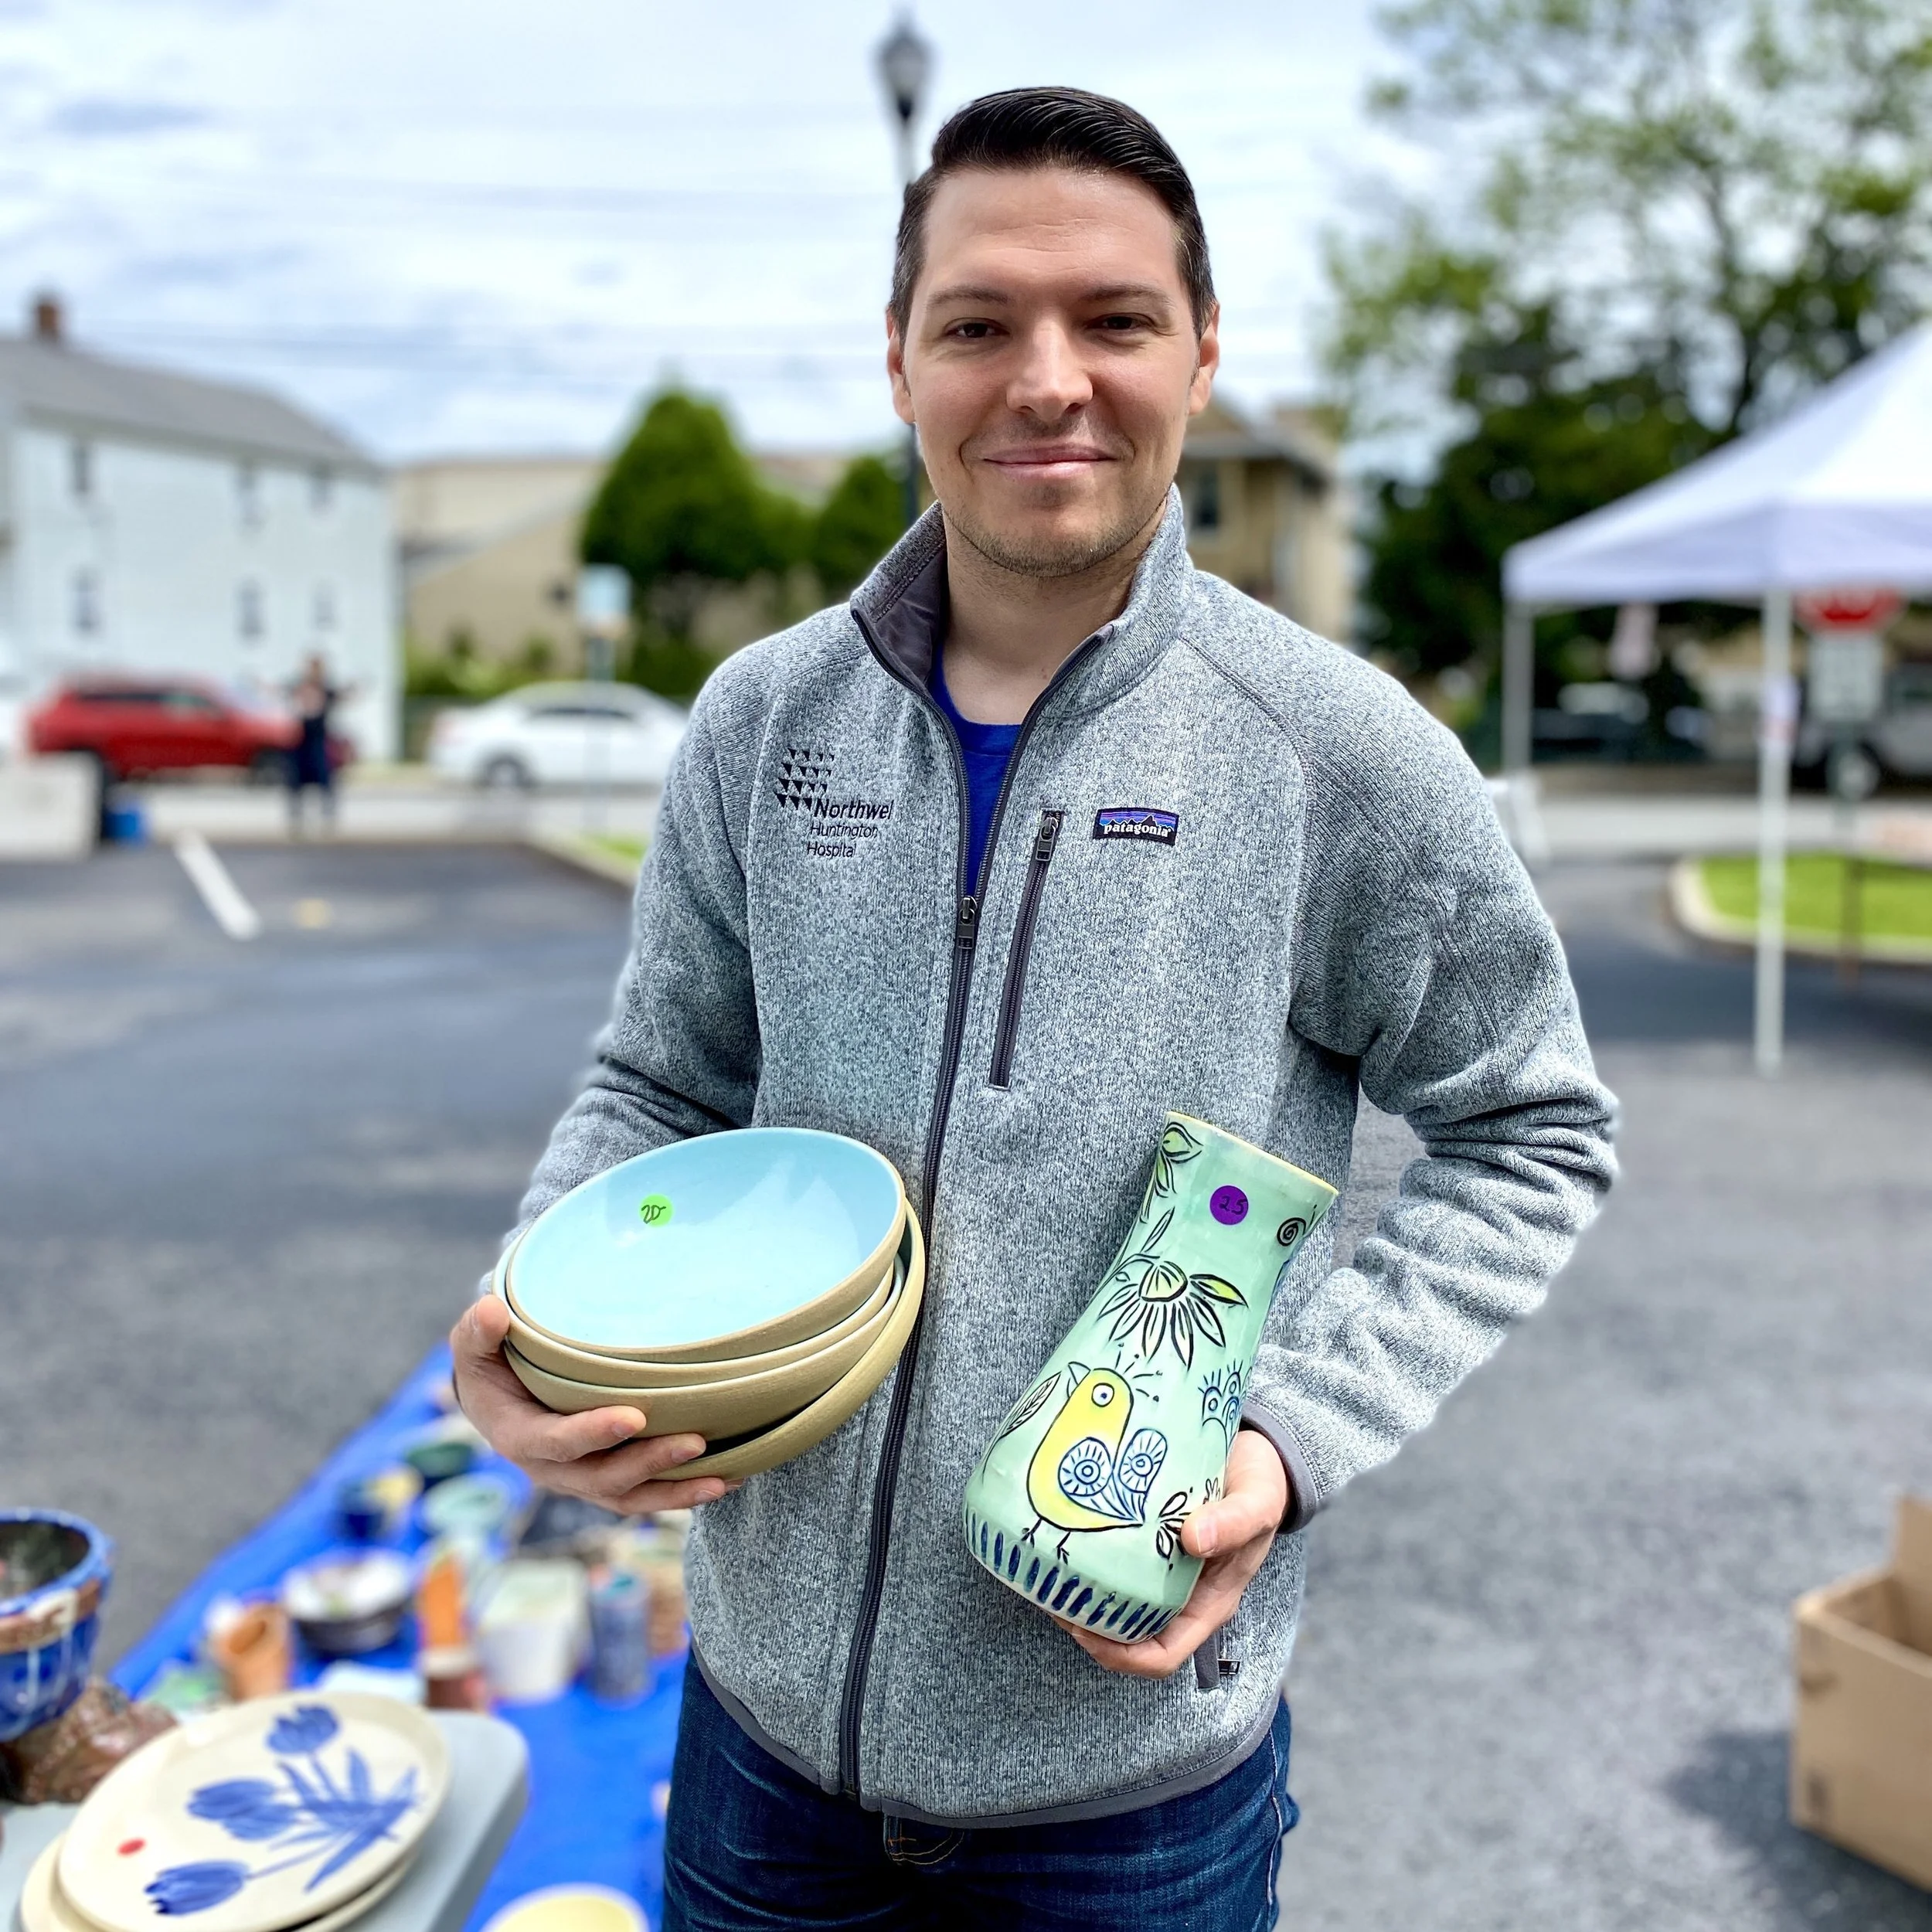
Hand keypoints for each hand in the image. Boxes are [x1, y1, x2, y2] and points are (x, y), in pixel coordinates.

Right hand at [450, 1294, 740, 1514]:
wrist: (495, 1398)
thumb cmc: (488, 1363)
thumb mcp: (473, 1344)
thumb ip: (479, 1331)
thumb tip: (491, 1312)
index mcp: (519, 1437)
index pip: (556, 1443)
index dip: (592, 1434)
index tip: (633, 1417)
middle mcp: (552, 1469)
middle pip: (602, 1479)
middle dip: (648, 1464)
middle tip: (694, 1442)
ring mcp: (581, 1479)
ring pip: (630, 1497)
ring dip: (676, 1492)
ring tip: (723, 1479)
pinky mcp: (606, 1480)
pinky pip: (645, 1495)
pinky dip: (682, 1493)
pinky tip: (725, 1480)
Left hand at [1060, 1429, 1285, 1678]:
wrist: (1258, 1454)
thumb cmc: (1262, 1484)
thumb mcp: (1258, 1502)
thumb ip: (1234, 1521)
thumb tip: (1193, 1538)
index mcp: (1209, 1603)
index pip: (1161, 1655)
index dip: (1119, 1655)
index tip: (1082, 1627)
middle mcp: (1182, 1595)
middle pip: (1127, 1636)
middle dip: (1086, 1626)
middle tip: (1051, 1593)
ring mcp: (1164, 1571)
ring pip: (1115, 1602)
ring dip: (1081, 1594)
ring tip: (1047, 1567)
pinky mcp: (1149, 1543)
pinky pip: (1114, 1563)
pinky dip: (1089, 1558)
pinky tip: (1067, 1533)